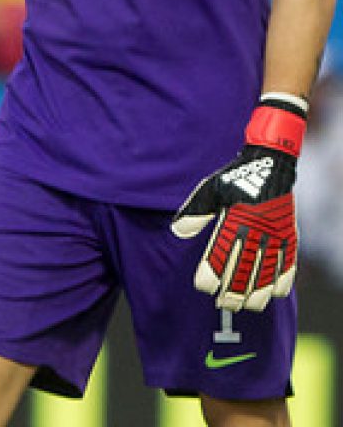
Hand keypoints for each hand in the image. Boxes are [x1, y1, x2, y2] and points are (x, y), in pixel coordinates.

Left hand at [171, 96, 306, 311]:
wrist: (269, 162)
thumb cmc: (234, 177)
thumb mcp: (210, 189)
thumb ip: (194, 212)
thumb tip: (177, 232)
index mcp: (234, 220)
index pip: (220, 256)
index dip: (211, 275)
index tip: (202, 286)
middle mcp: (256, 230)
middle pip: (243, 270)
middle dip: (232, 291)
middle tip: (222, 305)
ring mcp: (275, 235)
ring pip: (267, 272)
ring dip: (257, 292)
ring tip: (246, 306)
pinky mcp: (290, 235)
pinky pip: (289, 264)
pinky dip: (283, 280)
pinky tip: (275, 294)